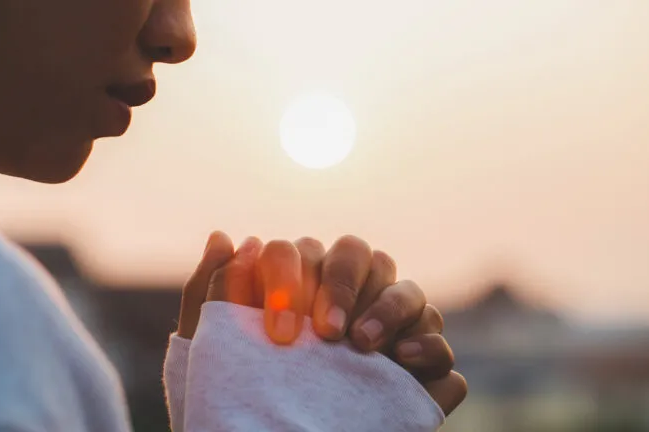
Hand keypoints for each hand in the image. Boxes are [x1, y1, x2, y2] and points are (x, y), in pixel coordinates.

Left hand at [176, 231, 466, 415]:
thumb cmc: (242, 396)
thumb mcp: (215, 352)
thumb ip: (211, 294)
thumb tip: (225, 237)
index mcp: (300, 285)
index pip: (300, 252)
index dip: (291, 280)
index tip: (280, 333)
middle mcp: (347, 297)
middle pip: (358, 253)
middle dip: (342, 284)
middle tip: (326, 333)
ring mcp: (388, 327)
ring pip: (405, 287)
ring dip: (388, 306)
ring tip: (362, 345)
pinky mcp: (419, 365)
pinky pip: (437, 338)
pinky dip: (428, 343)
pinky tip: (404, 360)